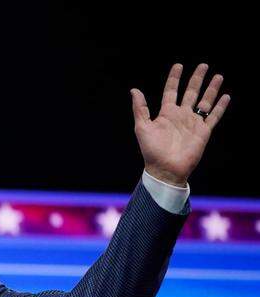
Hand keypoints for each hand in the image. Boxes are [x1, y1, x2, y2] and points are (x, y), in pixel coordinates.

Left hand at [131, 62, 229, 185]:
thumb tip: (134, 90)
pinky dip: (220, 106)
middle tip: (203, 65)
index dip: (175, 78)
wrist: (166, 168)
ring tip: (218, 76)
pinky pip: (214, 116)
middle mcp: (181, 116)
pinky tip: (226, 96)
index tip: (179, 65)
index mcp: (166, 113)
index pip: (171, 91)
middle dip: (196, 79)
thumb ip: (140, 108)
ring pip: (205, 101)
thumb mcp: (142, 127)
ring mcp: (193, 123)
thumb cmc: (152, 150)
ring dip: (211, 89)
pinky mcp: (204, 131)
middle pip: (191, 92)